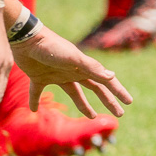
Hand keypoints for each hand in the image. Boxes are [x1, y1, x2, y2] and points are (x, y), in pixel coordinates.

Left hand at [11, 25, 131, 119]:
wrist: (26, 39)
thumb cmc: (52, 47)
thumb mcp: (74, 58)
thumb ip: (92, 67)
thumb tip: (112, 76)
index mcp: (83, 68)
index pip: (106, 82)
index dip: (118, 92)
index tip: (128, 102)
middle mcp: (73, 72)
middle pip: (95, 89)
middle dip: (108, 101)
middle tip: (119, 113)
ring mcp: (57, 75)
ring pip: (74, 93)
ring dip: (83, 104)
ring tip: (92, 116)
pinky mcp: (39, 77)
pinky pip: (37, 92)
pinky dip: (35, 101)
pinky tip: (34, 110)